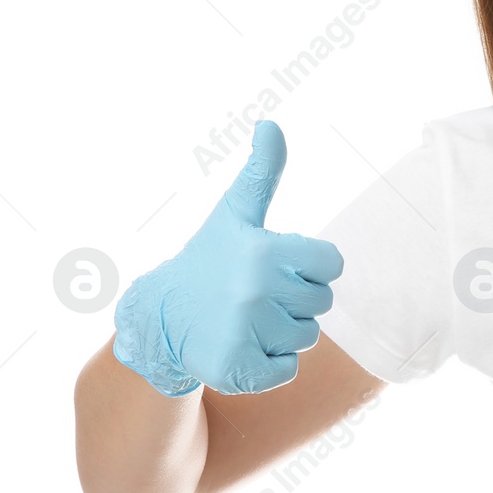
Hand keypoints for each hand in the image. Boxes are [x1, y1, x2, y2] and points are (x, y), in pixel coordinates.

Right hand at [112, 120, 343, 394]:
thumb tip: (270, 123)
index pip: (332, 264)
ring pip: (306, 337)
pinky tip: (241, 345)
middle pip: (321, 303)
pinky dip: (271, 364)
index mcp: (263, 251)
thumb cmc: (210, 260)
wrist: (160, 318)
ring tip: (246, 319)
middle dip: (296, 301)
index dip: (311, 266)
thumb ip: (262, 172)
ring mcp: (245, 332)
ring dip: (283, 332)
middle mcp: (254, 291)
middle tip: (256, 295)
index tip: (279, 265)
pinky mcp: (237, 370)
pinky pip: (288, 370)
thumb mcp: (235, 214)